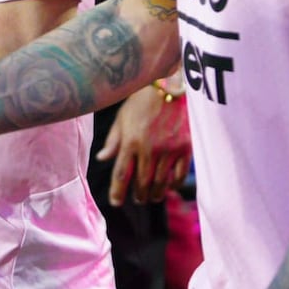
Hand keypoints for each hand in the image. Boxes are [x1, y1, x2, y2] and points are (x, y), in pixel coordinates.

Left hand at [95, 84, 191, 205]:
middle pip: (142, 183)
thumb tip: (102, 159)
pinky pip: (179, 175)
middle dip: (138, 195)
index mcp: (130, 141)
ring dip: (155, 194)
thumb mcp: (122, 117)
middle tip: (137, 200)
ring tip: (152, 197)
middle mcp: (149, 149)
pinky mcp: (185, 149)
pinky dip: (173, 185)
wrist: (170, 86)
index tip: (115, 202)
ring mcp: (168, 150)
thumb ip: (113, 140)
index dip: (117, 192)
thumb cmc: (142, 100)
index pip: (121, 174)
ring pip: (160, 183)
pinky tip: (169, 186)